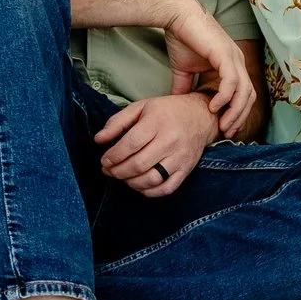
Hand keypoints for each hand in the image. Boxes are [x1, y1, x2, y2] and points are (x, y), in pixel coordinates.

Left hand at [96, 94, 217, 196]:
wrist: (202, 116)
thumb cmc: (167, 111)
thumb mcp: (141, 107)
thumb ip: (117, 122)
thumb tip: (98, 139)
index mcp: (157, 122)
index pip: (130, 144)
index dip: (113, 156)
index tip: (104, 161)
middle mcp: (170, 140)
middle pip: (138, 164)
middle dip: (118, 171)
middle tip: (109, 171)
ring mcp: (180, 157)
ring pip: (151, 179)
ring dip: (130, 182)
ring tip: (122, 177)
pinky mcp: (186, 170)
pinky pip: (166, 189)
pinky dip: (148, 191)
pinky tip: (139, 185)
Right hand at [162, 2, 256, 136]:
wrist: (176, 15)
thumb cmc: (182, 37)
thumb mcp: (183, 70)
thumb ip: (184, 88)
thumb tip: (178, 105)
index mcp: (232, 64)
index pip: (244, 94)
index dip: (237, 113)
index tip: (224, 129)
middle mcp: (237, 61)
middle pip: (249, 96)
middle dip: (239, 117)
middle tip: (226, 133)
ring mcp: (233, 57)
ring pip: (244, 91)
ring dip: (234, 111)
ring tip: (221, 125)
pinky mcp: (224, 54)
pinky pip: (231, 81)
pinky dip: (225, 97)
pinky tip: (213, 106)